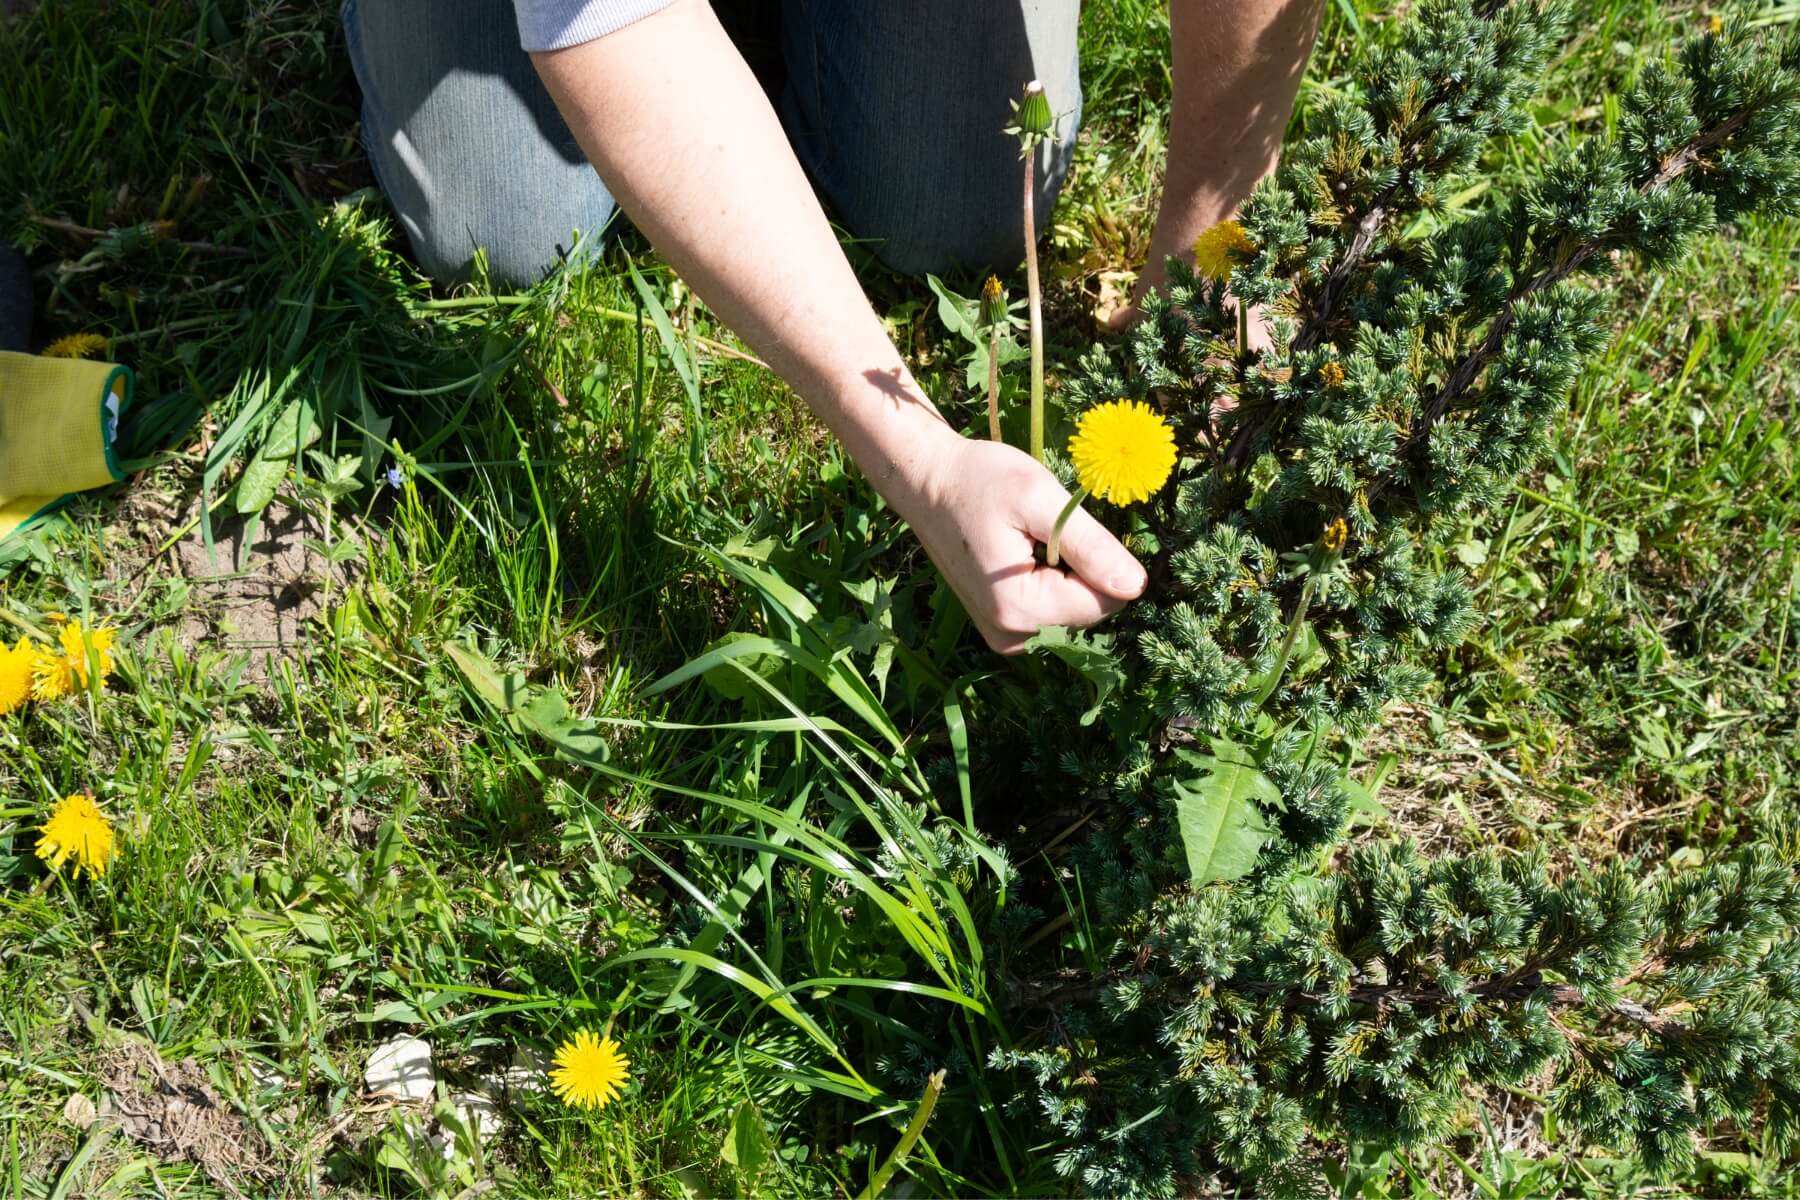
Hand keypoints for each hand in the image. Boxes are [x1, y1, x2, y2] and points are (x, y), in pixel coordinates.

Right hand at [894, 426, 1147, 653]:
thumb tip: (1136, 586)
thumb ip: (1090, 546)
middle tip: (1045, 528)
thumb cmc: (979, 480)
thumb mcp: (1039, 499)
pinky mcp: (1003, 627)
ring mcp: (1006, 636)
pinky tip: (1025, 552)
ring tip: (1031, 538)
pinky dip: (1052, 581)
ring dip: (1069, 574)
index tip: (1068, 524)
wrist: (926, 482)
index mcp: (1020, 609)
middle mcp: (1012, 636)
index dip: (1102, 560)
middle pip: (1090, 610)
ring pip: (1074, 611)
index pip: (1104, 601)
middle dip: (1084, 568)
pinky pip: (1053, 611)